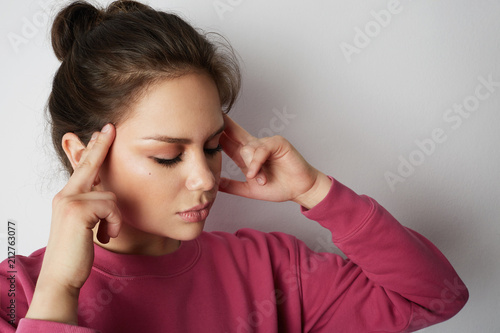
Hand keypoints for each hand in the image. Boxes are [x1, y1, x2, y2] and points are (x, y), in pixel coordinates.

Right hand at [26, 124, 121, 323]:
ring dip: (115, 218)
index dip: (94, 149)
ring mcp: (69, 201)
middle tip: (110, 128)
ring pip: (110, 195)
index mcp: (67, 197)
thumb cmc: (76, 251)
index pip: (83, 168)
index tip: (103, 132)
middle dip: (101, 146)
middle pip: (89, 164)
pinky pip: (111, 207)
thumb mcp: (84, 224)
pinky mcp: (77, 211)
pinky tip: (106, 236)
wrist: (62, 275)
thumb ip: (92, 206)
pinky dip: (115, 223)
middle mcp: (65, 195)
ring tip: (106, 232)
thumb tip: (104, 191)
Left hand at [219, 115, 331, 208]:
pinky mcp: (278, 143)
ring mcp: (267, 143)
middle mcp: (256, 146)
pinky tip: (257, 174)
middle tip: (210, 113)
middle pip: (235, 133)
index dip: (217, 135)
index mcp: (248, 156)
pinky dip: (257, 163)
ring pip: (248, 148)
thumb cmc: (279, 187)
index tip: (202, 126)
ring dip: (251, 166)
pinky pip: (261, 150)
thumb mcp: (249, 189)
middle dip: (223, 124)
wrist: (299, 190)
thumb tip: (214, 184)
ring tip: (258, 179)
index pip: (228, 142)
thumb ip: (232, 186)